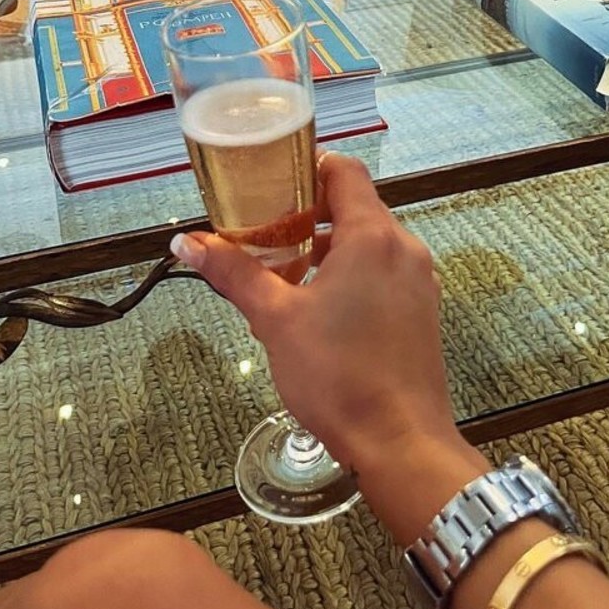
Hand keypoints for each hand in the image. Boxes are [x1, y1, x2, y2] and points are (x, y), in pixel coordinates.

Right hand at [170, 153, 457, 478]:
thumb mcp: (275, 320)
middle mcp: (404, 247)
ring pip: (370, 242)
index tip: (271, 180)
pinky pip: (385, 272)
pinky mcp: (422, 310)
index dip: (307, 167)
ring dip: (328, 247)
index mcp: (373, 235)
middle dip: (308, 213)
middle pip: (356, 206)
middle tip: (264, 229)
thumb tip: (187, 243)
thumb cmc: (338, 375)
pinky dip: (352, 273)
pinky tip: (318, 307)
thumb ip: (234, 273)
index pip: (345, 171)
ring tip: (283, 272)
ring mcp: (419, 280)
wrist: (401, 441)